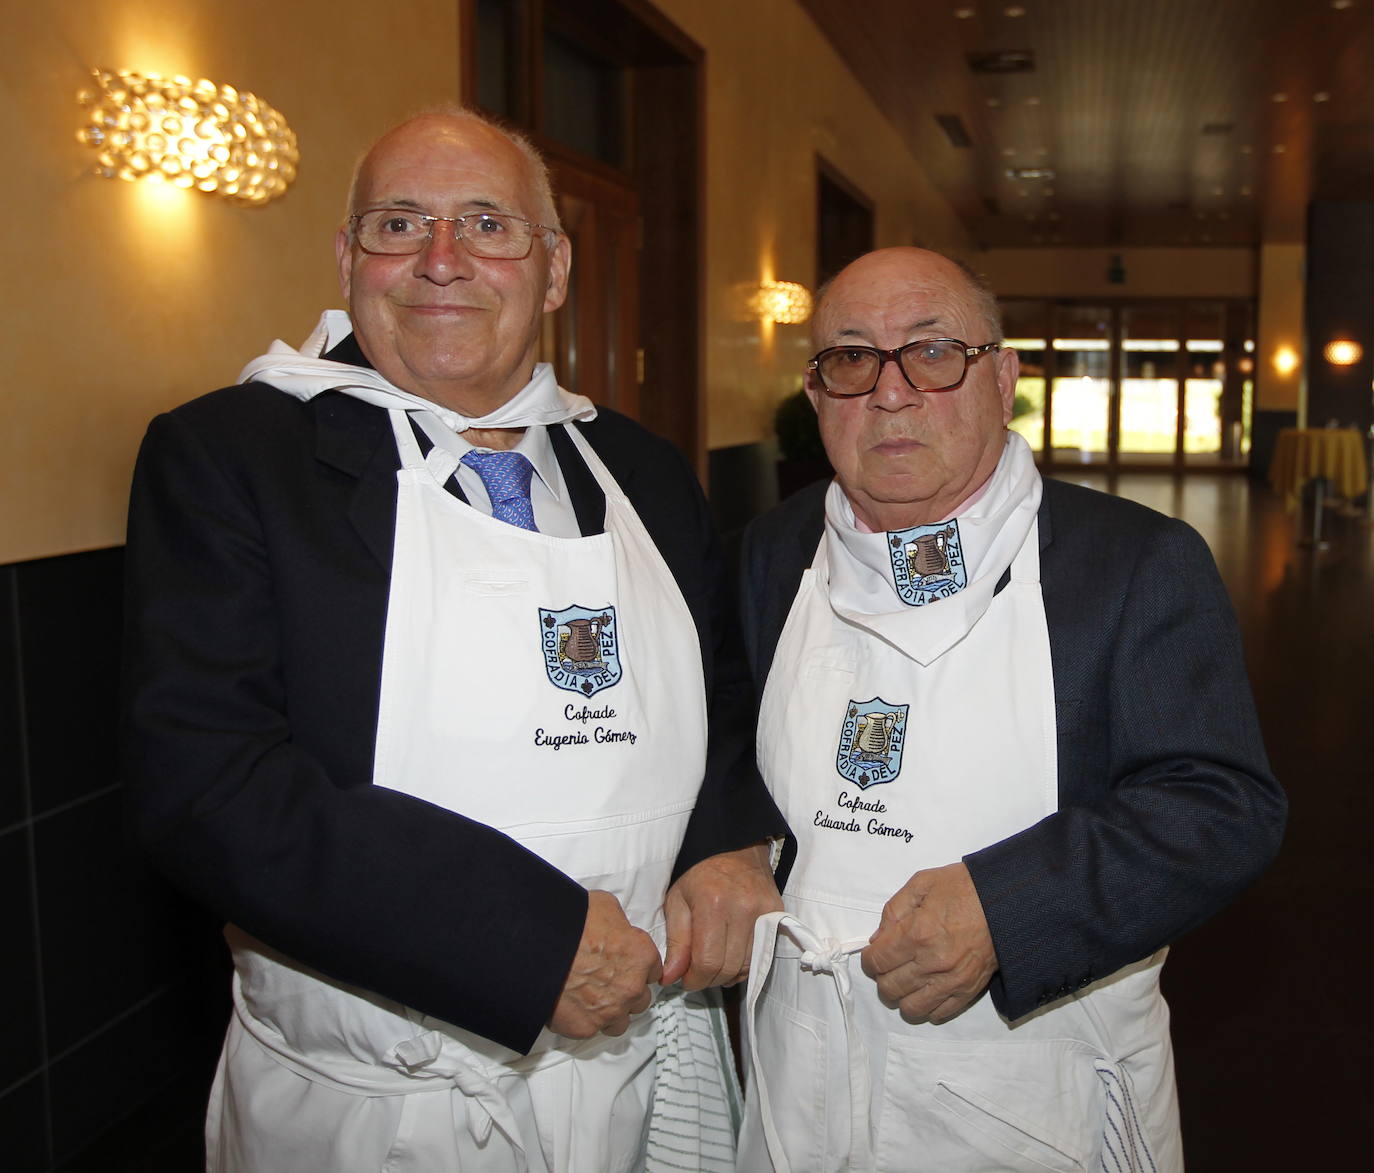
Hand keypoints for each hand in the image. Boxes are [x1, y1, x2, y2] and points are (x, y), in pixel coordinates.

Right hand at [548, 890, 662, 1038]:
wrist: (538, 948)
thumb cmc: (569, 925)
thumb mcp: (604, 906)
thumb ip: (619, 921)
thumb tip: (615, 924)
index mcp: (641, 956)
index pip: (653, 970)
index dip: (638, 967)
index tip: (628, 967)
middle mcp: (631, 987)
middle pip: (640, 998)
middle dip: (626, 992)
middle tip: (606, 982)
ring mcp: (610, 1011)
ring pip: (620, 1021)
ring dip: (611, 1012)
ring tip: (592, 1000)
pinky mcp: (586, 1027)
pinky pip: (593, 1030)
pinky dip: (585, 1021)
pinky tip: (574, 1007)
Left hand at [661, 842, 781, 989]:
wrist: (736, 850)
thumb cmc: (701, 875)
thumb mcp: (677, 901)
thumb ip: (675, 942)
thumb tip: (670, 977)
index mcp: (712, 903)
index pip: (707, 961)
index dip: (694, 979)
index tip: (685, 979)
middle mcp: (742, 909)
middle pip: (727, 968)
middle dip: (708, 979)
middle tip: (696, 974)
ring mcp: (763, 913)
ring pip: (745, 966)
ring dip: (726, 975)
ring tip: (712, 965)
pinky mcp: (776, 916)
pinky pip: (760, 956)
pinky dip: (743, 966)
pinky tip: (730, 959)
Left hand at [860, 862, 996, 1024]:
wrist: (1006, 901)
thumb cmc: (964, 887)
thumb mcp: (921, 884)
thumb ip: (893, 911)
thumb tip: (877, 940)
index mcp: (917, 933)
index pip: (877, 962)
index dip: (868, 959)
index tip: (873, 953)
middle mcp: (932, 962)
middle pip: (889, 988)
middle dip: (882, 977)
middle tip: (889, 964)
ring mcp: (951, 981)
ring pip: (910, 1008)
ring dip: (901, 996)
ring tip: (906, 979)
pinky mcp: (968, 992)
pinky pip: (938, 1014)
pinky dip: (926, 1006)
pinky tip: (926, 989)